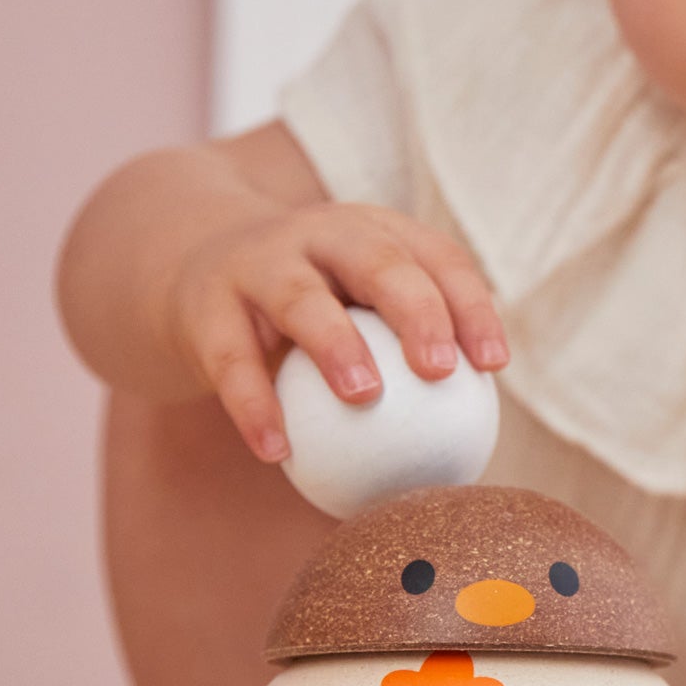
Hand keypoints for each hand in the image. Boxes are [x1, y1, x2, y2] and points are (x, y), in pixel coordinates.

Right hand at [169, 202, 506, 461]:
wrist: (191, 273)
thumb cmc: (308, 309)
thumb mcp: (357, 307)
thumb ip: (406, 354)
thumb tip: (473, 444)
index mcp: (374, 233)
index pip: (437, 258)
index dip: (470, 305)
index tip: (493, 363)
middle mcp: (320, 235)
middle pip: (378, 261)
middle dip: (416, 310)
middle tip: (439, 369)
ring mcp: (259, 264)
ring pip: (301, 297)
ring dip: (336, 344)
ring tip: (365, 395)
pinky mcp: (206, 304)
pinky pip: (232, 359)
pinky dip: (255, 405)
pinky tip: (279, 453)